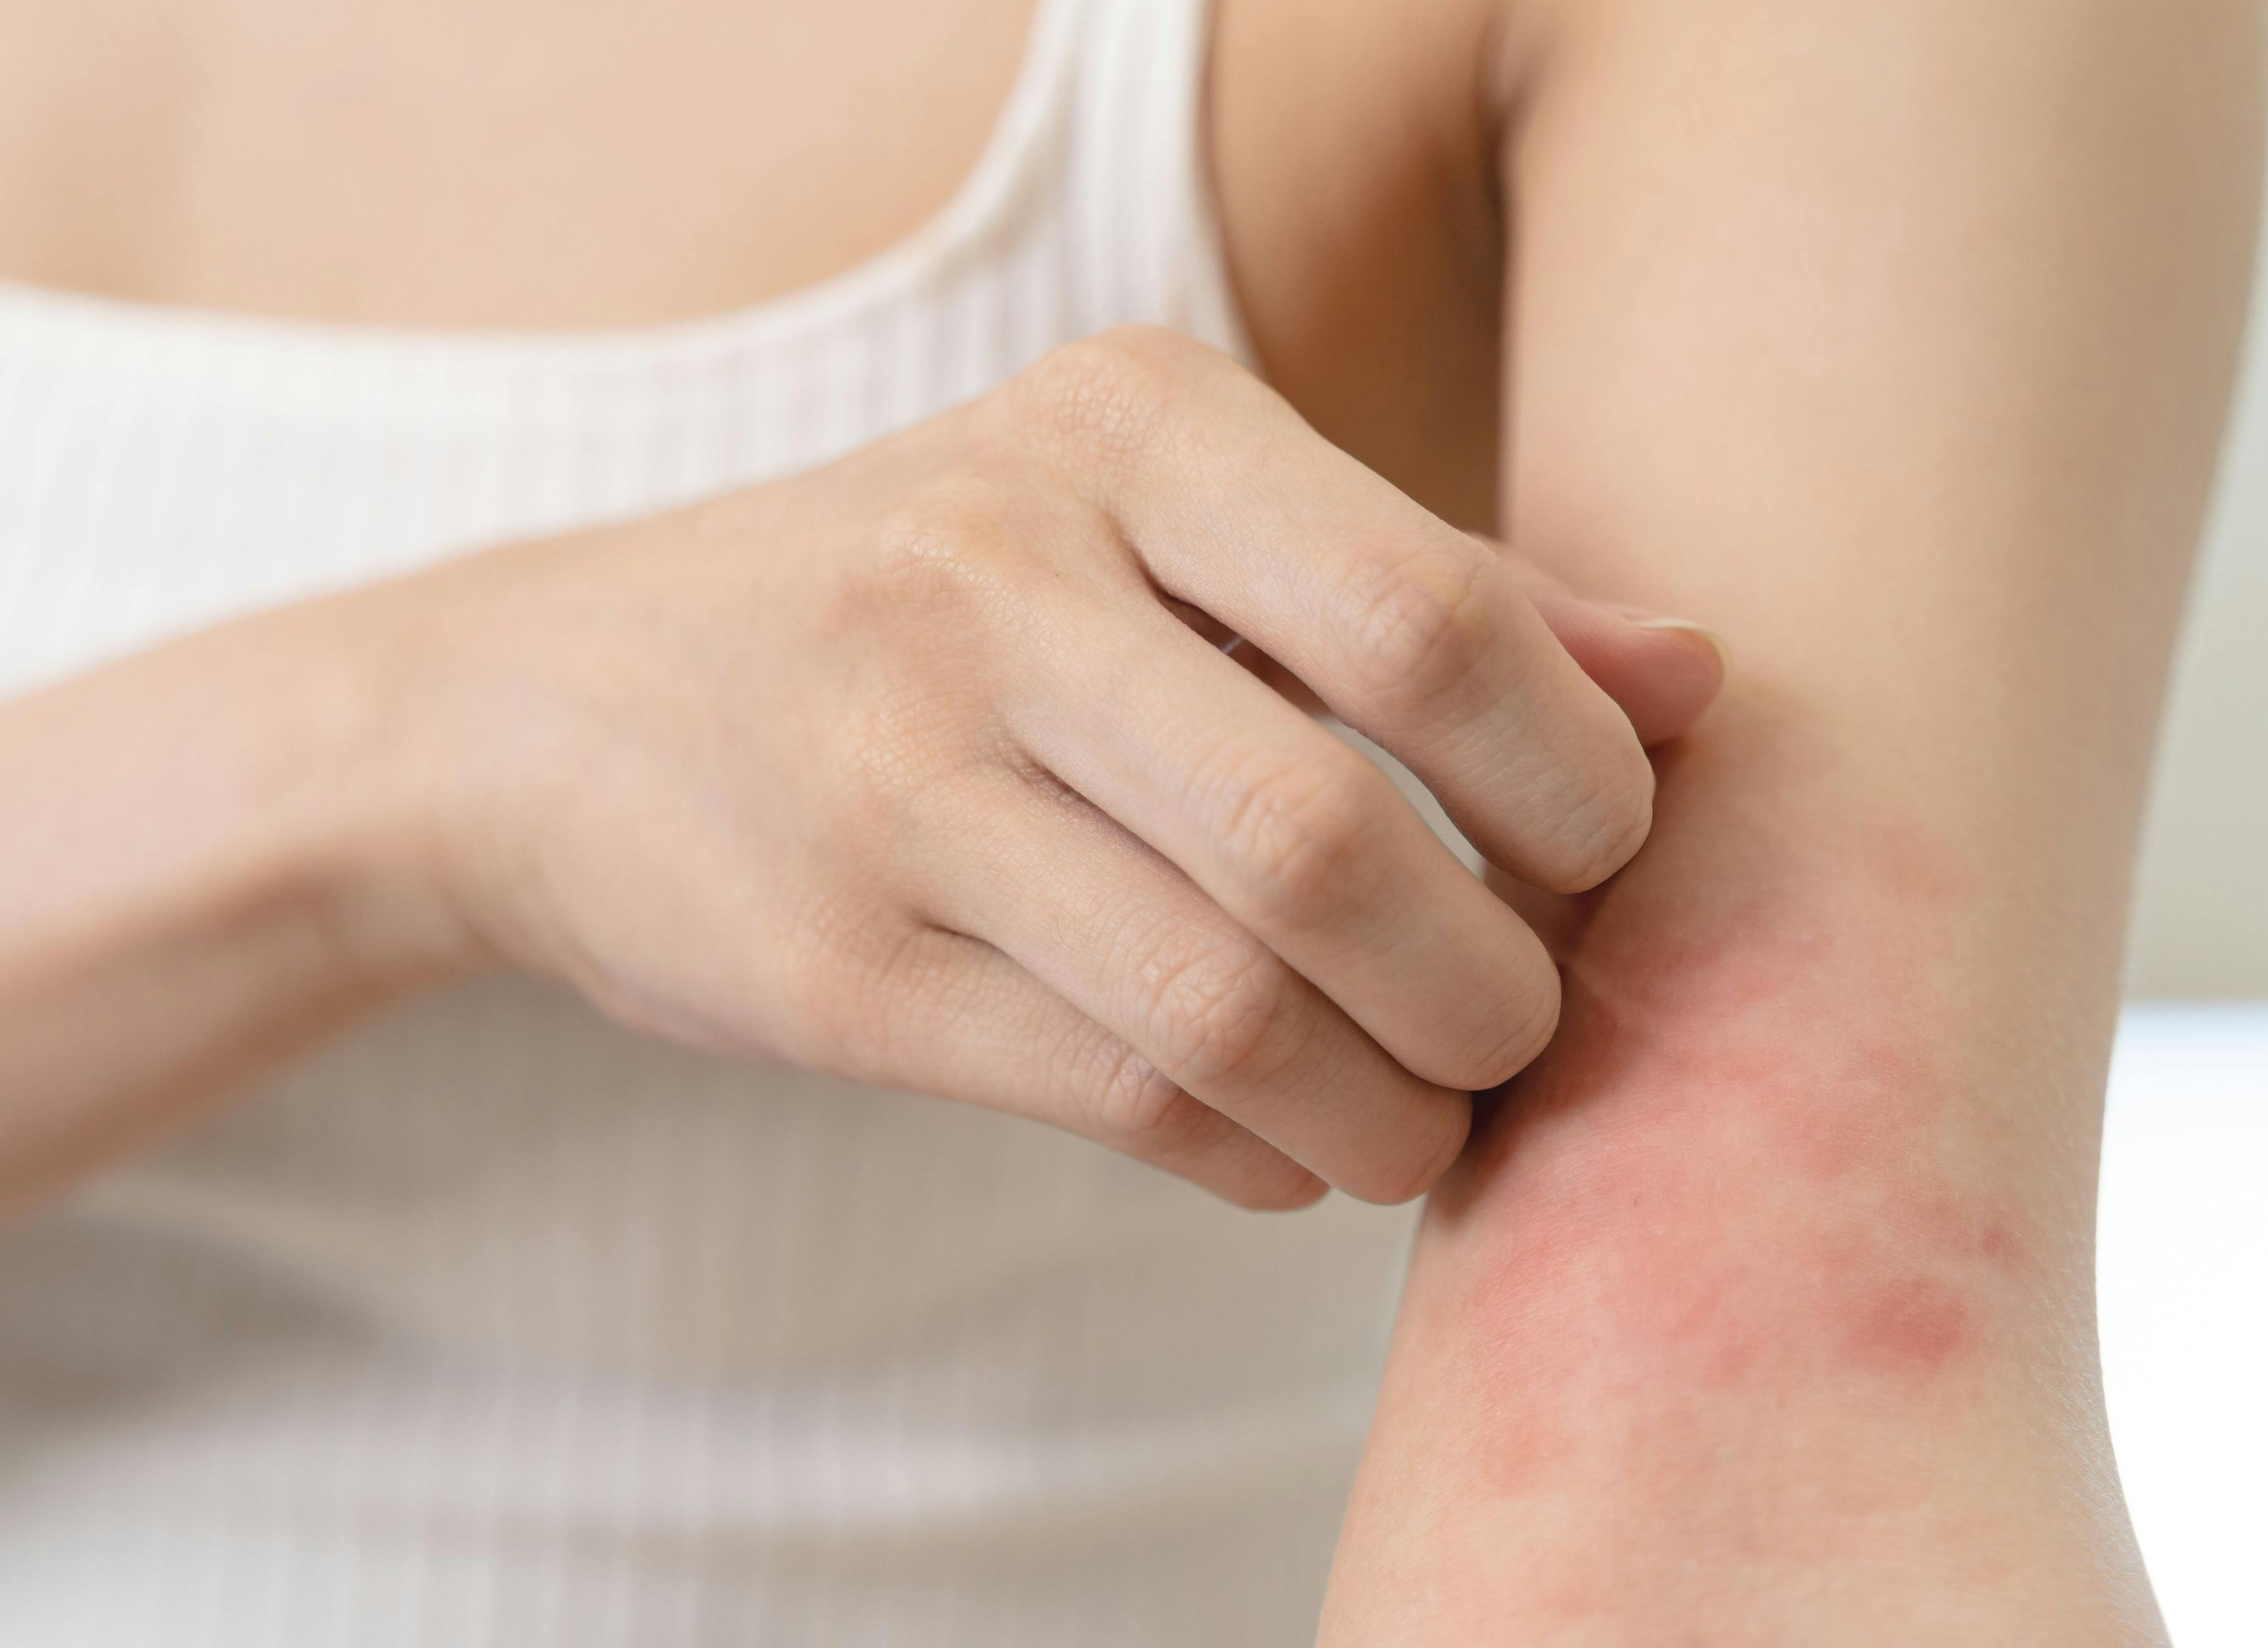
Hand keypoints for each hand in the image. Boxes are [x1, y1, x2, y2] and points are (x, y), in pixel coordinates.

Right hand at [357, 327, 1724, 1207]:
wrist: (564, 702)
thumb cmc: (945, 601)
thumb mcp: (1162, 519)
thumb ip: (1436, 583)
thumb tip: (1702, 683)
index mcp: (1116, 426)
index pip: (1433, 619)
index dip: (1574, 777)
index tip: (1599, 856)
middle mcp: (988, 581)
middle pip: (1335, 843)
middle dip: (1496, 983)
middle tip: (1529, 1020)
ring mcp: (886, 782)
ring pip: (1229, 1007)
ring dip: (1392, 1108)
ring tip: (1431, 1114)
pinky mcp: (830, 969)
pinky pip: (1123, 1100)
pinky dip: (1259, 1152)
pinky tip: (1288, 1135)